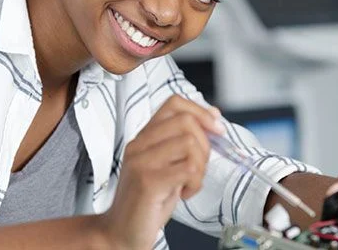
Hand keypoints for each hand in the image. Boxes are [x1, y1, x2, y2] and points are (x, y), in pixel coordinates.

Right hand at [98, 95, 224, 249]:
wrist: (120, 233)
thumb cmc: (148, 202)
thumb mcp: (167, 166)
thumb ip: (184, 142)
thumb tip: (214, 117)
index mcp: (144, 137)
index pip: (174, 103)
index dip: (201, 111)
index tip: (217, 129)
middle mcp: (139, 145)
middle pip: (186, 120)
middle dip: (205, 144)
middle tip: (199, 168)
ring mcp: (141, 162)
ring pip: (189, 143)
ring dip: (201, 166)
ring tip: (190, 183)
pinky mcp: (148, 182)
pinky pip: (188, 169)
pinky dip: (195, 183)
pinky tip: (185, 193)